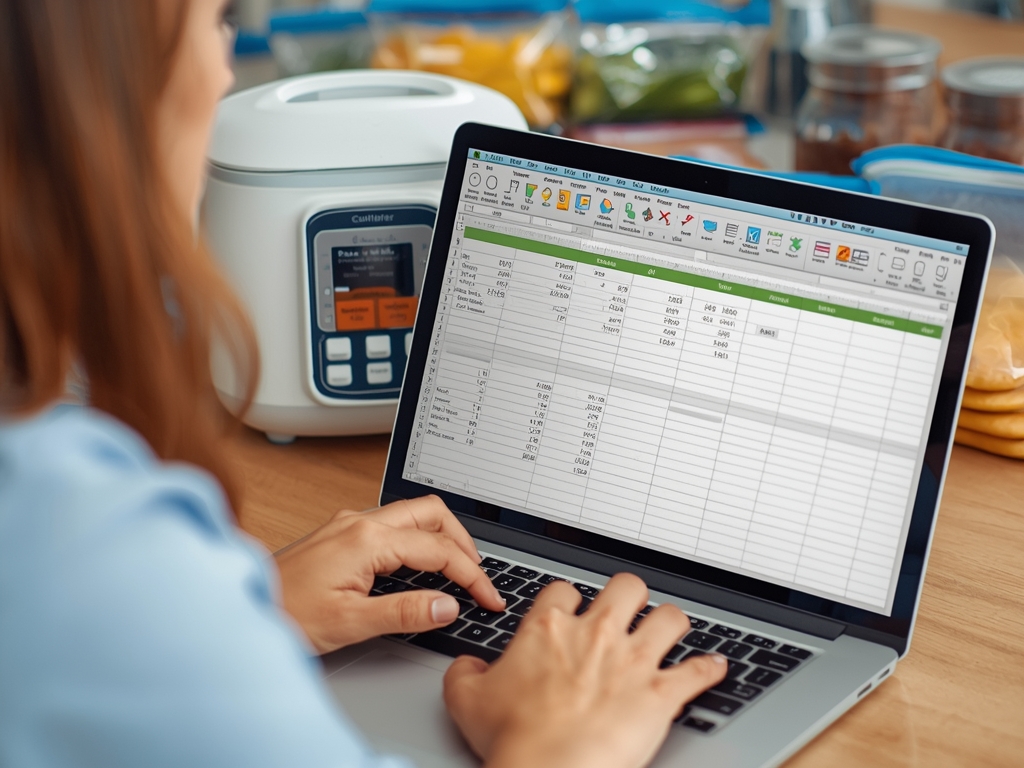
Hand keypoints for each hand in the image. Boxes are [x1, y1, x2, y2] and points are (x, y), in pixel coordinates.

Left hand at [274, 495, 503, 653]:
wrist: (243, 606)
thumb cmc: (285, 613)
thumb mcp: (351, 622)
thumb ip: (406, 612)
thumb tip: (449, 606)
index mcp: (367, 539)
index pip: (438, 550)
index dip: (472, 575)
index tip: (488, 598)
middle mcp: (359, 521)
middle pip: (431, 513)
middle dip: (463, 542)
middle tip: (478, 576)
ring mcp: (349, 523)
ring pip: (412, 514)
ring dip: (441, 537)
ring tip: (457, 569)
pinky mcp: (340, 532)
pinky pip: (392, 523)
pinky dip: (417, 539)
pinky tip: (419, 564)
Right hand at [443, 573, 726, 767]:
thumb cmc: (512, 738)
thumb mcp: (466, 700)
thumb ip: (463, 672)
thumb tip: (467, 664)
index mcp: (549, 628)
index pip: (565, 590)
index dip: (570, 599)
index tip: (571, 611)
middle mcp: (595, 634)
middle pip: (626, 587)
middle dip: (629, 596)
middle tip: (627, 611)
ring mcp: (632, 661)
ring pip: (670, 618)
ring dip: (672, 622)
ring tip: (671, 629)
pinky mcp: (660, 694)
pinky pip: (698, 671)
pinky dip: (710, 668)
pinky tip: (716, 666)